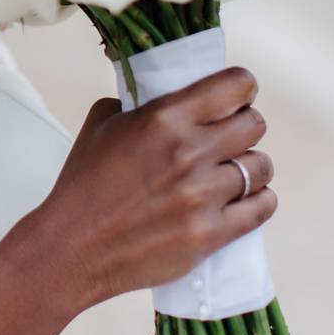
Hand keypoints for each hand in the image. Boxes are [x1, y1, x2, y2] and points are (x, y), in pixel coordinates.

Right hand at [25, 67, 276, 316]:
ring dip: (249, 168)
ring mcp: (203, 196)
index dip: (240, 89)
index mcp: (164, 119)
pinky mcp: (210, 234)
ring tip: (229, 175)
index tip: (232, 99)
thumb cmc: (82, 186)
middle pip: (255, 125)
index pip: (237, 85)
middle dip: (244, 128)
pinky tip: (240, 201)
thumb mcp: (100, 126)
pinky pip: (262, 207)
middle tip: (227, 140)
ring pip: (261, 167)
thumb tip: (166, 95)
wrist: (71, 249)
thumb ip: (138, 104)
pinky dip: (257, 201)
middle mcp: (190, 152)